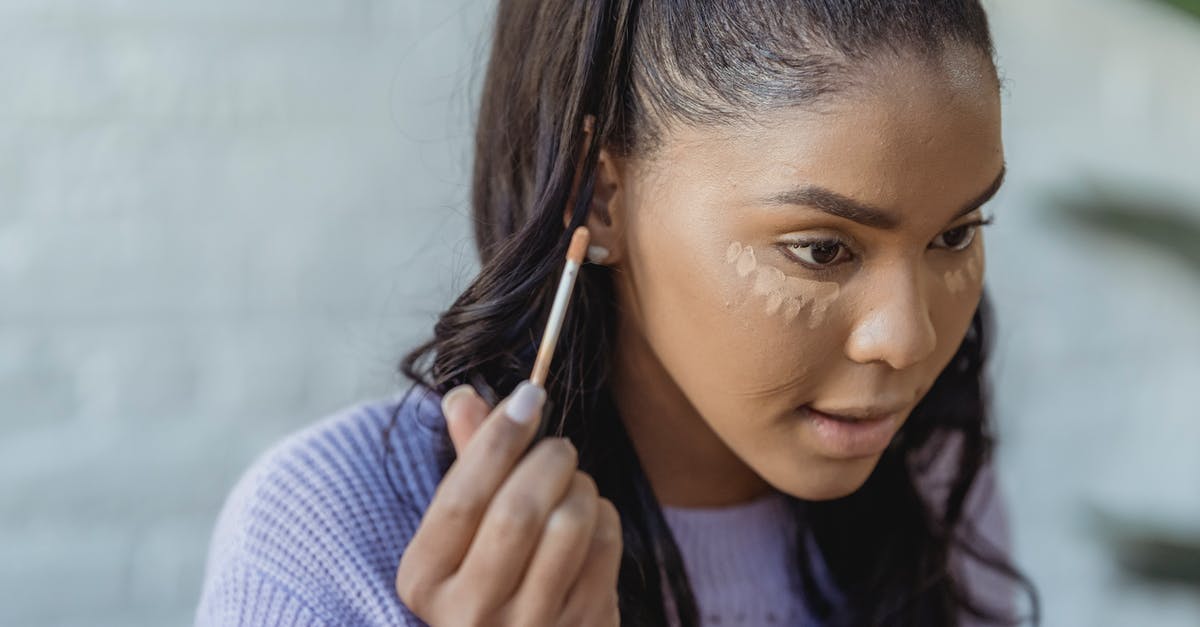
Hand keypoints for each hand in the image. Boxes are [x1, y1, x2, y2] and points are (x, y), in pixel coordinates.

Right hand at [395, 381, 622, 626]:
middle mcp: (469, 614)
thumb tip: (464, 396)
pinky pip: (604, 545)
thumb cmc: (490, 575)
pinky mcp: (582, 625)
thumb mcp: (461, 530)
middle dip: (548, 460)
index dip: (498, 438)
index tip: (528, 395)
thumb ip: (467, 463)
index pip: (462, 497)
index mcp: (424, 580)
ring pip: (569, 523)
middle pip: (518, 510)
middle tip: (558, 448)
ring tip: (571, 487)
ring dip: (579, 487)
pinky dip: (603, 516)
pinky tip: (589, 523)